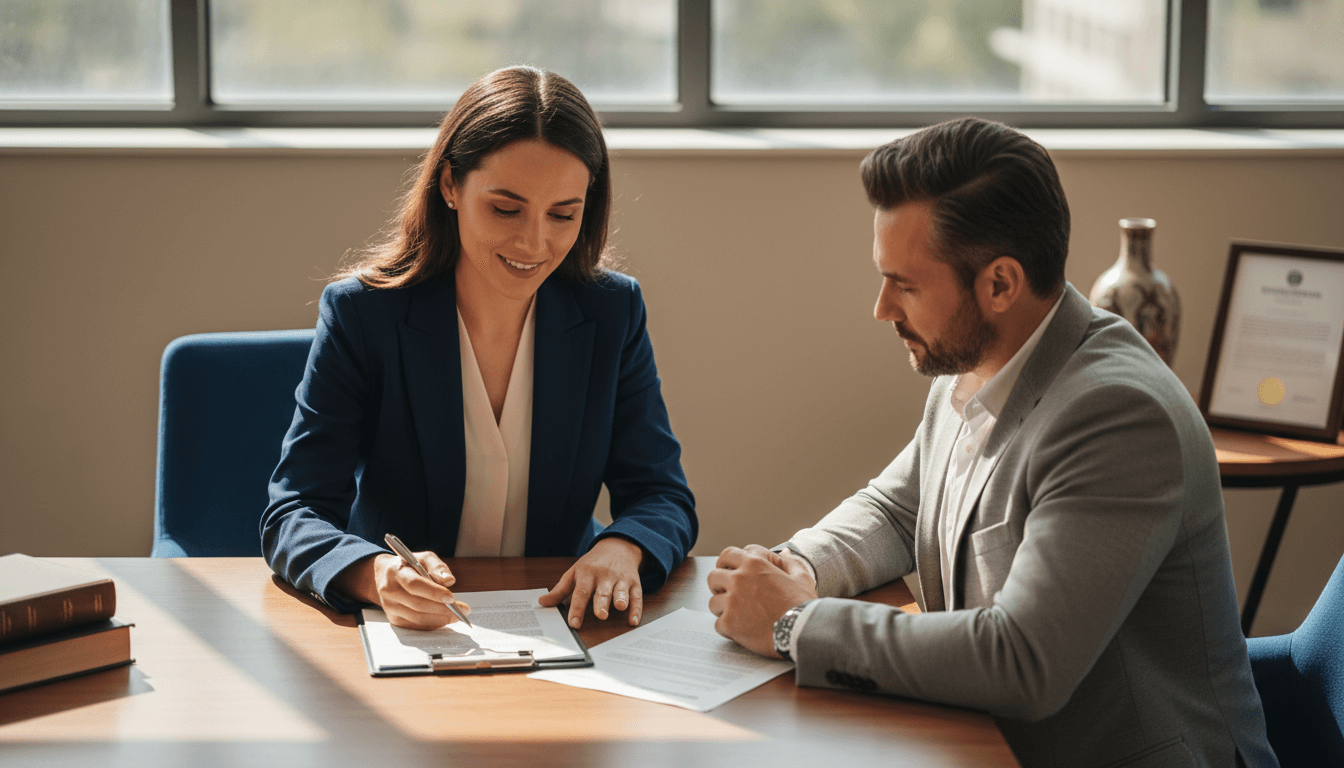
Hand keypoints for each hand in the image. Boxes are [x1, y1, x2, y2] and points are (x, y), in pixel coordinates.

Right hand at [336, 551, 471, 629]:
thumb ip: (437, 566)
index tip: (452, 598)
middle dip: (443, 609)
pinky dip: (432, 624)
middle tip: (463, 610)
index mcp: (396, 572)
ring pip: (418, 618)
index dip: (434, 592)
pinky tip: (445, 619)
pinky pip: (415, 626)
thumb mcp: (423, 558)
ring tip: (458, 616)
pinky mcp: (394, 619)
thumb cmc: (408, 566)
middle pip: (418, 604)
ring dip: (440, 619)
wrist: (384, 576)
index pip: (414, 585)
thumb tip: (449, 581)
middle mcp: (390, 591)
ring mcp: (390, 607)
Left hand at [539, 537, 643, 628]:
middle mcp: (604, 575)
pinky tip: (633, 620)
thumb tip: (543, 603)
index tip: (574, 623)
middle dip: (602, 603)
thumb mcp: (574, 572)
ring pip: (621, 591)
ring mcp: (620, 579)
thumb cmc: (593, 563)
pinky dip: (636, 609)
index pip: (581, 592)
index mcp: (587, 573)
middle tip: (600, 615)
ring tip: (620, 607)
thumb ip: (560, 589)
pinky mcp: (634, 583)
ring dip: (621, 599)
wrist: (618, 547)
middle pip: (602, 591)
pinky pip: (637, 596)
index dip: (577, 608)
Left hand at [707, 545, 817, 657]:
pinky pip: (718, 624)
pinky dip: (727, 629)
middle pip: (713, 577)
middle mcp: (739, 579)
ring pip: (713, 602)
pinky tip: (741, 631)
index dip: (726, 563)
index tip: (730, 572)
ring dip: (723, 609)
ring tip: (738, 616)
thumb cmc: (803, 604)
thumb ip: (790, 562)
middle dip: (718, 585)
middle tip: (728, 594)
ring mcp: (732, 601)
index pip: (727, 555)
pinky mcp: (729, 623)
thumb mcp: (801, 577)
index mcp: (754, 564)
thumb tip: (785, 552)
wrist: (802, 631)